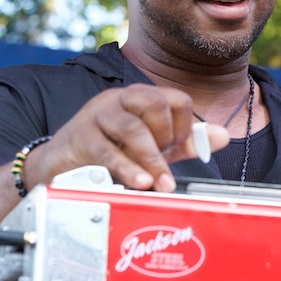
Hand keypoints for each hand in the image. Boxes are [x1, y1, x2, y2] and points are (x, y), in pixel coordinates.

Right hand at [26, 83, 229, 193]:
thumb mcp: (152, 148)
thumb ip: (185, 142)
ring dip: (151, 158)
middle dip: (167, 137)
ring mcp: (97, 115)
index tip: (178, 149)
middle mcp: (119, 100)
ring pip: (132, 127)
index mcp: (140, 98)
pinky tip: (139, 182)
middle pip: (155, 104)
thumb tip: (222, 136)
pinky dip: (127, 168)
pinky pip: (107, 150)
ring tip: (159, 183)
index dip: (185, 126)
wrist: (58, 166)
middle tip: (166, 164)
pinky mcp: (80, 137)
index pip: (176, 99)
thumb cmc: (108, 153)